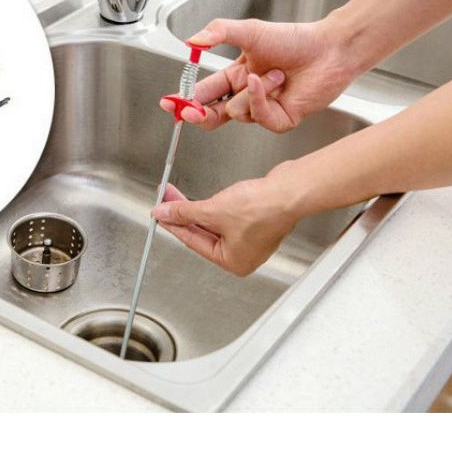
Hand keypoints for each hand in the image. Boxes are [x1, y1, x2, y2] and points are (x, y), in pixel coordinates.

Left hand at [152, 176, 300, 276]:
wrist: (290, 190)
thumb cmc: (262, 208)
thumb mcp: (212, 210)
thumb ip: (184, 212)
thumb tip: (165, 213)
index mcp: (233, 261)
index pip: (192, 241)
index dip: (173, 224)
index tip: (160, 213)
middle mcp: (243, 254)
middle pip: (202, 233)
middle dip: (183, 214)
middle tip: (166, 200)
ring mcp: (251, 237)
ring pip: (214, 223)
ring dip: (195, 209)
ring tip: (177, 195)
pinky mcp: (257, 220)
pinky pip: (226, 215)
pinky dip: (213, 206)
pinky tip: (201, 197)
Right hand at [160, 16, 354, 132]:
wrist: (329, 49)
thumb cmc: (295, 39)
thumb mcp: (250, 31)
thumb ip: (218, 33)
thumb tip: (192, 40)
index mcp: (235, 76)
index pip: (203, 93)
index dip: (185, 99)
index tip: (169, 102)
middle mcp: (246, 94)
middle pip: (211, 114)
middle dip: (198, 113)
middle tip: (189, 110)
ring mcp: (263, 109)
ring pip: (237, 113)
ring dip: (251, 91)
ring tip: (274, 73)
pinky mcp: (280, 119)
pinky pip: (259, 119)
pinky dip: (262, 100)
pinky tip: (272, 84)